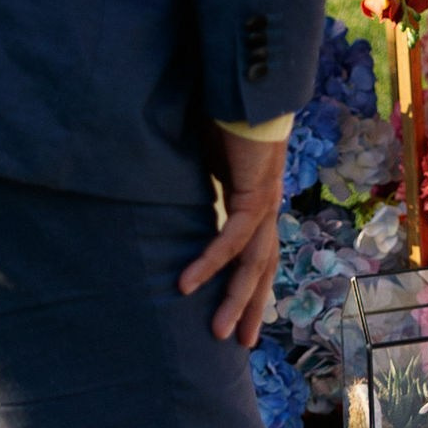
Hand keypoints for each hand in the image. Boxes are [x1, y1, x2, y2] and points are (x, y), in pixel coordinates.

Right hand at [179, 128, 290, 346]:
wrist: (244, 83)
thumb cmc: (220, 113)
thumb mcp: (201, 159)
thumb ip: (192, 183)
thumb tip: (160, 198)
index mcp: (255, 200)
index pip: (256, 252)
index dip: (248, 285)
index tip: (237, 316)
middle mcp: (266, 204)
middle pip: (262, 267)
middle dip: (251, 307)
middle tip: (239, 344)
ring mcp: (266, 199)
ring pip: (254, 262)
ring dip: (234, 299)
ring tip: (217, 333)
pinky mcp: (256, 190)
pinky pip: (234, 236)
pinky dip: (211, 261)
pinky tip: (187, 284)